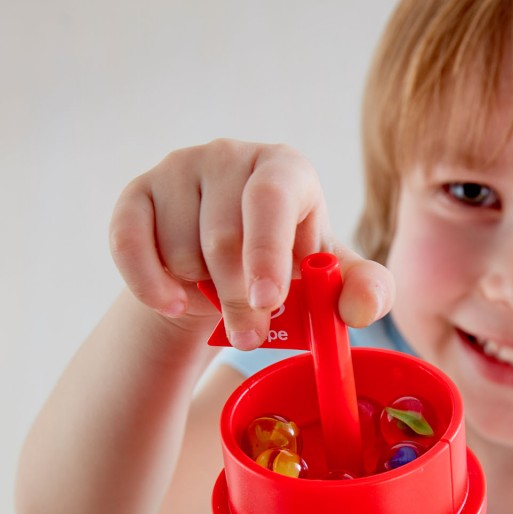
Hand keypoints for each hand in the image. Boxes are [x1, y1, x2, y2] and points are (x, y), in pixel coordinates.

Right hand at [108, 139, 393, 348]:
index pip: (271, 199)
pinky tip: (174, 303)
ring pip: (179, 250)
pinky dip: (150, 286)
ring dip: (203, 293)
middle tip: (251, 337)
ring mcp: (179, 170)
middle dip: (239, 301)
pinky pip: (128, 245)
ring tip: (222, 295)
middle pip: (224, 238)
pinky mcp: (137, 194)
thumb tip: (364, 309)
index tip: (270, 300)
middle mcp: (231, 157)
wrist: (225, 271)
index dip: (267, 250)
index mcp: (286, 170)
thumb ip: (365, 292)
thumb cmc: (288, 270)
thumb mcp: (332, 282)